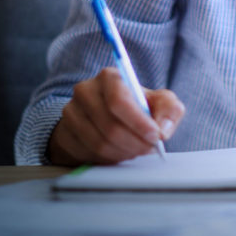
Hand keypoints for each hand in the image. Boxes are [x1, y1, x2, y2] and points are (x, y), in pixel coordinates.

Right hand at [47, 66, 184, 165]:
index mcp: (109, 77)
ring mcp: (71, 112)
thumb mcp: (159, 102)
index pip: (118, 100)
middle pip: (110, 126)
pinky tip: (119, 152)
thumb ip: (169, 109)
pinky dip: (109, 158)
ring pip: (100, 143)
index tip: (155, 136)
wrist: (108, 117)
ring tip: (136, 149)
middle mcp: (85, 90)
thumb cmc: (137, 107)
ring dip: (124, 152)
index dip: (138, 122)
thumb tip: (162, 129)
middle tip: (149, 148)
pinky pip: (89, 153)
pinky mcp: (65, 133)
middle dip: (135, 142)